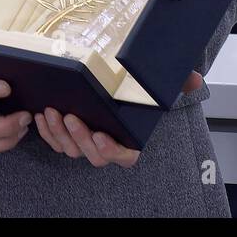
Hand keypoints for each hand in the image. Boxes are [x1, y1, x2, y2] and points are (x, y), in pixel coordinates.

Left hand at [33, 72, 203, 166]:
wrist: (114, 85)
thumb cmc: (136, 91)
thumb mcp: (159, 86)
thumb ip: (178, 83)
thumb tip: (195, 79)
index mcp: (130, 141)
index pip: (124, 157)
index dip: (111, 151)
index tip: (101, 136)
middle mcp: (107, 146)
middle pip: (93, 155)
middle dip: (79, 138)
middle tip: (71, 117)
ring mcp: (86, 143)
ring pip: (71, 149)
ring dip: (59, 134)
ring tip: (53, 112)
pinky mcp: (67, 136)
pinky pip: (55, 142)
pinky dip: (46, 132)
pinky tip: (41, 114)